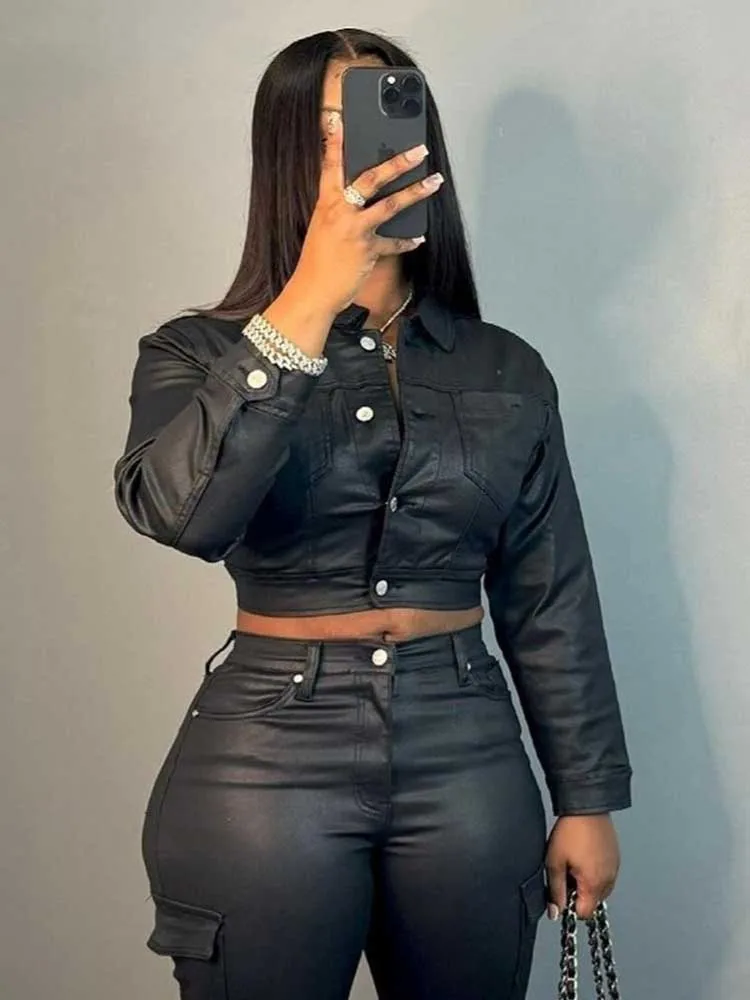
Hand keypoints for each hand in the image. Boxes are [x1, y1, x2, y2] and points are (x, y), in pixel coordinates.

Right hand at [291, 112, 443, 315]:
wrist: (313, 292)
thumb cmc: (316, 263)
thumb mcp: (322, 229)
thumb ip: (339, 211)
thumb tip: (358, 200)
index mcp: (326, 203)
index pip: (329, 166)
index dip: (333, 142)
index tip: (337, 120)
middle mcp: (341, 212)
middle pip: (371, 178)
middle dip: (397, 162)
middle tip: (418, 150)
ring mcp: (355, 230)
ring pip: (391, 205)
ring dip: (416, 192)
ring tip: (434, 182)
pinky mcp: (368, 250)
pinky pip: (393, 243)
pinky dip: (407, 241)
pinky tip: (418, 238)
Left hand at [545, 814, 620, 920]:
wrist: (587, 807)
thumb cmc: (570, 832)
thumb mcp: (554, 862)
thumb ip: (555, 890)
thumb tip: (555, 912)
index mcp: (594, 884)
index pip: (584, 914)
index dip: (570, 906)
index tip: (562, 892)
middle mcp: (609, 880)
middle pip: (593, 902)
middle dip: (579, 894)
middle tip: (567, 872)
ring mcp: (614, 868)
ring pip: (600, 889)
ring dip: (587, 884)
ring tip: (575, 862)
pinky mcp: (616, 858)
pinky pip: (606, 875)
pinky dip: (595, 872)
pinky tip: (584, 856)